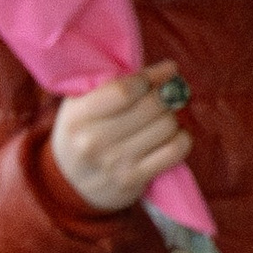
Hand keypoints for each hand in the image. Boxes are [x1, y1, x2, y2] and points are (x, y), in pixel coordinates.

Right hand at [50, 61, 192, 212]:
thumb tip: (170, 69)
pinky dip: (182, 137)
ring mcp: (114, 163)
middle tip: (167, 94)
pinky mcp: (133, 180)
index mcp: (78, 115)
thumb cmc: (84, 131)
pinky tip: (172, 135)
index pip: (125, 90)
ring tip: (163, 116)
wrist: (70, 183)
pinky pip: (175, 150)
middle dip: (166, 95)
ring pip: (167, 126)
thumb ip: (119, 82)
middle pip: (152, 106)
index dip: (150, 78)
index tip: (162, 73)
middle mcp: (93, 140)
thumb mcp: (85, 102)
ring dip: (173, 117)